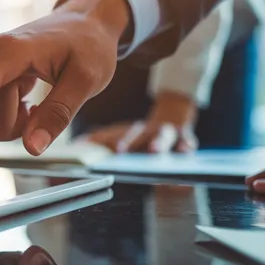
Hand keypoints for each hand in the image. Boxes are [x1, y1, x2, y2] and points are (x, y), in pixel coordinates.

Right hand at [0, 0, 128, 168]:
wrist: (84, 22)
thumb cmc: (89, 46)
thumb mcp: (87, 80)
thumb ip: (58, 114)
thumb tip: (32, 148)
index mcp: (7, 52)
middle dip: (18, 126)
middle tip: (48, 103)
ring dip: (17, 122)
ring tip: (38, 96)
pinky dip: (14, 115)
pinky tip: (29, 95)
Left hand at [80, 92, 198, 153]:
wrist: (174, 114)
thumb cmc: (145, 132)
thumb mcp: (124, 133)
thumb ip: (103, 140)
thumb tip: (77, 145)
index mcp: (129, 131)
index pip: (113, 134)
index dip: (101, 140)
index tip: (87, 147)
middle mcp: (146, 130)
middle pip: (136, 134)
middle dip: (127, 141)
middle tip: (119, 149)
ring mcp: (166, 132)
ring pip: (162, 135)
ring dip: (158, 142)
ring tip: (154, 150)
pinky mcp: (184, 135)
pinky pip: (187, 139)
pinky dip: (186, 144)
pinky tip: (185, 150)